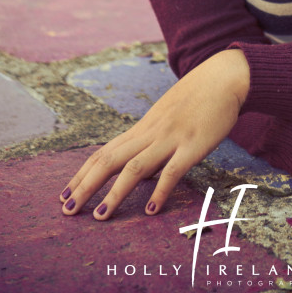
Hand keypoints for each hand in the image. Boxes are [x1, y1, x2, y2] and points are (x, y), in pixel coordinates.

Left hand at [59, 49, 248, 219]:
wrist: (225, 76)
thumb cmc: (199, 97)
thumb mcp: (168, 116)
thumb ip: (152, 143)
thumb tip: (139, 175)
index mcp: (144, 127)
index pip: (105, 151)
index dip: (83, 173)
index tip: (66, 192)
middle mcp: (151, 133)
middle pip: (110, 160)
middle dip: (86, 185)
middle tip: (67, 209)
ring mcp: (171, 138)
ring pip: (135, 167)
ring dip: (115, 193)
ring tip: (100, 216)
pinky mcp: (193, 144)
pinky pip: (173, 170)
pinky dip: (160, 190)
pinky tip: (151, 210)